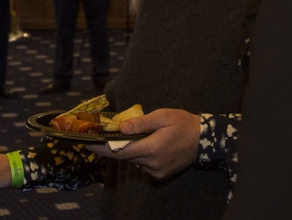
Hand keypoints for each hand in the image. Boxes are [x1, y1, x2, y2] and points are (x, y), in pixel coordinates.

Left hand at [85, 108, 199, 178]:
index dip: (101, 147)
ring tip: (130, 136)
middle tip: (101, 135)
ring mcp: (156, 171)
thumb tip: (120, 128)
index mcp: (151, 148)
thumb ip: (140, 123)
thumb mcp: (162, 116)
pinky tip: (147, 144)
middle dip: (114, 146)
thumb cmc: (183, 123)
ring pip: (133, 160)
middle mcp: (152, 164)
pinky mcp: (160, 175)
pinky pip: (142, 165)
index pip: (119, 150)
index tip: (86, 143)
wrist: (204, 139)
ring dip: (129, 149)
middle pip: (125, 156)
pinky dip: (139, 154)